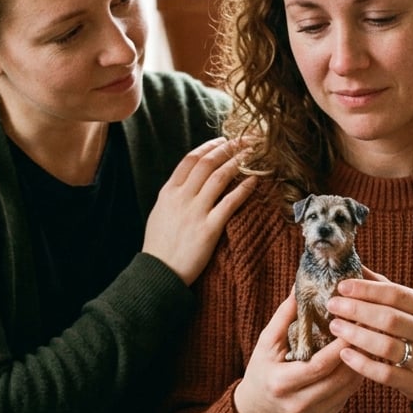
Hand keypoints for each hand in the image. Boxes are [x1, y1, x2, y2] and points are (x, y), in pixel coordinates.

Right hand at [143, 137, 256, 284]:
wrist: (158, 273)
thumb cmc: (160, 246)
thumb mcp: (160, 213)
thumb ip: (174, 195)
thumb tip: (189, 182)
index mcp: (168, 192)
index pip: (190, 160)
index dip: (209, 146)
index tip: (223, 140)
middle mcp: (181, 198)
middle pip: (207, 163)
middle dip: (228, 147)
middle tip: (245, 140)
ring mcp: (195, 212)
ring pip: (219, 177)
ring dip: (238, 162)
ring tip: (253, 153)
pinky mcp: (208, 229)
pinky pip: (229, 203)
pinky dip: (243, 189)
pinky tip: (255, 181)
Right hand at [232, 294, 363, 412]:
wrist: (257, 410)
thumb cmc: (261, 370)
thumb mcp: (266, 342)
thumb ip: (285, 315)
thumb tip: (301, 285)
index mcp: (282, 382)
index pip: (320, 364)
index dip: (340, 344)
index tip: (354, 321)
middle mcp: (300, 403)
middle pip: (339, 377)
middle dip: (357, 350)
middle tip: (371, 326)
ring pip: (349, 387)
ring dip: (362, 362)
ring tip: (370, 337)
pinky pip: (348, 394)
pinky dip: (356, 374)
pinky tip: (361, 355)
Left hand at [326, 268, 412, 411]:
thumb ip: (389, 290)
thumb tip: (356, 266)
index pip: (397, 294)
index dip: (367, 289)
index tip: (342, 286)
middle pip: (390, 318)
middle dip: (357, 310)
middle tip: (332, 305)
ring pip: (387, 346)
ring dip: (356, 335)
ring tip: (335, 326)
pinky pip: (385, 374)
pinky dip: (362, 364)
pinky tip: (344, 354)